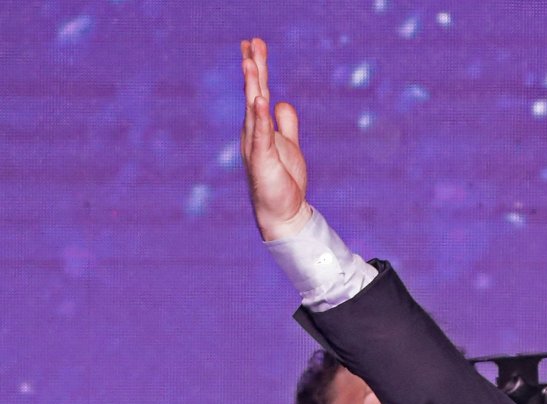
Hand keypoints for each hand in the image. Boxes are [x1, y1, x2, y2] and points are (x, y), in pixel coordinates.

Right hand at [240, 38, 310, 240]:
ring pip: (252, 108)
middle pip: (253, 92)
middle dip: (253, 67)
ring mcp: (255, 144)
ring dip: (252, 85)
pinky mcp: (262, 159)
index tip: (254, 44)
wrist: (283, 212)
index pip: (258, 91)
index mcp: (259, 126)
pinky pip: (261, 133)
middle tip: (251, 41)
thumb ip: (286, 123)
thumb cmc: (283, 180)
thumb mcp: (289, 145)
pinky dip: (260, 116)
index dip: (257, 68)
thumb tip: (281, 101)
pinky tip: (261, 99)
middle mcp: (253, 131)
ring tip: (250, 62)